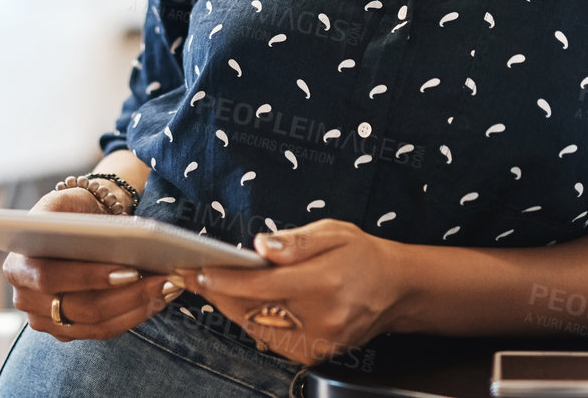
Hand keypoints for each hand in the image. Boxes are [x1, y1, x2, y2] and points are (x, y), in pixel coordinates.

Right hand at [1, 187, 177, 341]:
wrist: (73, 227)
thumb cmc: (71, 211)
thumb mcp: (65, 201)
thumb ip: (69, 216)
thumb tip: (97, 237)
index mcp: (18, 265)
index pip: (50, 277)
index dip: (88, 277)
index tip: (129, 270)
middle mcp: (25, 299)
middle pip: (79, 307)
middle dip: (127, 295)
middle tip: (164, 280)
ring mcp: (46, 321)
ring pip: (96, 324)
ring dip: (137, 307)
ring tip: (168, 287)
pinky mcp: (68, 332)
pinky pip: (104, 331)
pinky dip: (134, 315)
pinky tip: (159, 299)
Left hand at [176, 219, 405, 366]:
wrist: (395, 289)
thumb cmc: (363, 256)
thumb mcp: (334, 232)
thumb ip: (295, 242)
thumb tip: (261, 247)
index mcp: (323, 284)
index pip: (260, 286)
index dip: (225, 280)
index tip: (199, 270)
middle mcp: (320, 319)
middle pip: (253, 311)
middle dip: (218, 294)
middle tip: (191, 276)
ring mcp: (318, 342)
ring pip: (257, 329)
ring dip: (230, 308)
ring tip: (210, 286)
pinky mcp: (316, 354)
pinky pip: (271, 339)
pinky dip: (251, 320)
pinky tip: (239, 303)